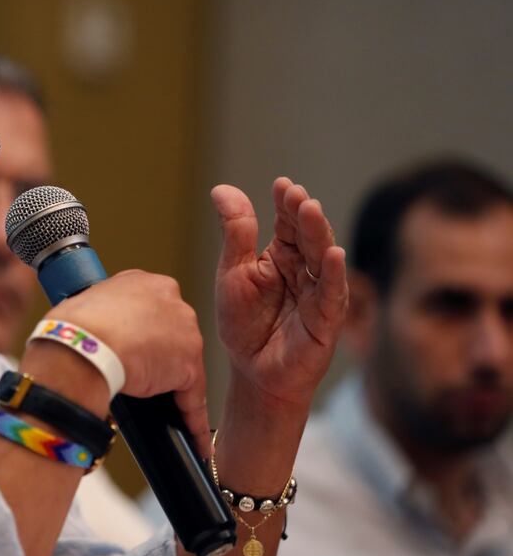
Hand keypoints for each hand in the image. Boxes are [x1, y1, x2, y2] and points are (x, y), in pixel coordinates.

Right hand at [34, 270, 211, 453]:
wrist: (80, 346)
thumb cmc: (68, 329)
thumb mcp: (83, 309)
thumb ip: (100, 318)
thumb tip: (92, 338)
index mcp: (141, 280)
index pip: (151, 310)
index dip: (142, 332)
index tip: (133, 350)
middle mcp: (169, 296)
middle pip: (172, 334)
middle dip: (161, 357)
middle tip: (141, 381)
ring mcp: (184, 330)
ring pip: (183, 366)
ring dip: (174, 390)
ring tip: (166, 415)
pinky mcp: (189, 365)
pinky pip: (193, 399)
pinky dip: (192, 422)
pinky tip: (194, 441)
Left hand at [211, 177, 347, 407]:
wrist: (250, 371)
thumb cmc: (243, 322)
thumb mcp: (233, 273)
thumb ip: (235, 233)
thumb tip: (222, 188)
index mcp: (281, 256)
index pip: (287, 224)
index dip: (286, 204)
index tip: (282, 184)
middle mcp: (304, 270)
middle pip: (308, 236)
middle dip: (304, 215)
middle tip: (297, 194)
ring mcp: (318, 294)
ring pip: (322, 259)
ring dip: (319, 235)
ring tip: (312, 211)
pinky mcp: (325, 320)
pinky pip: (331, 295)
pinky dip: (333, 274)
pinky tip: (333, 254)